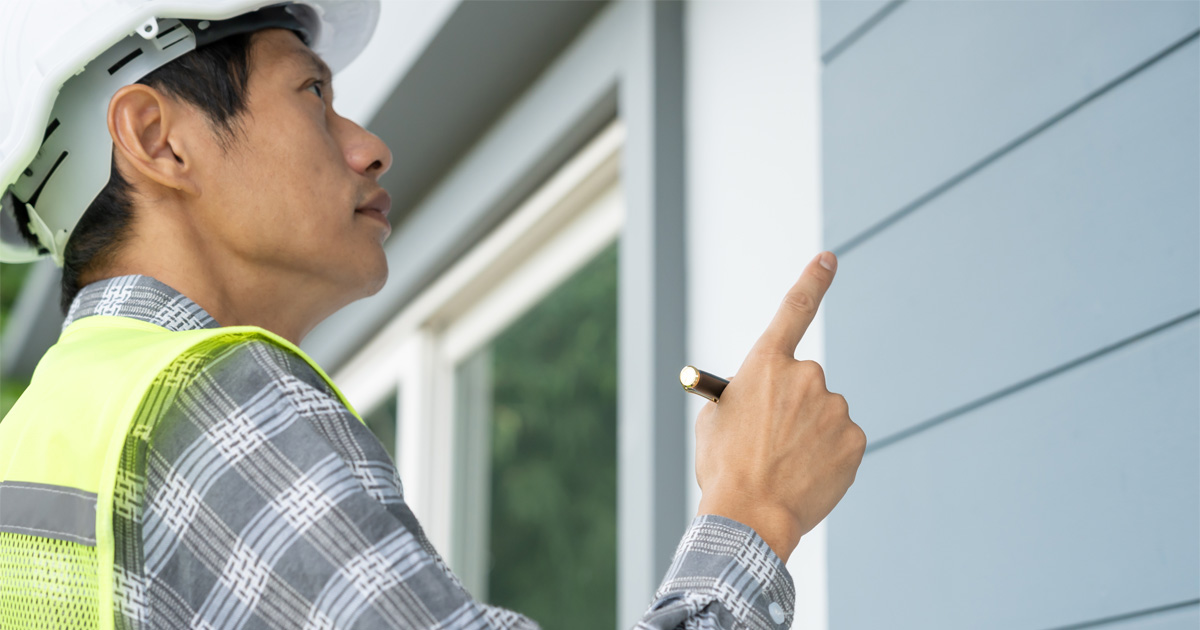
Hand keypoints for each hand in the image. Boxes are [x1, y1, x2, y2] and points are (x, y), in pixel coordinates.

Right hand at [694, 251, 864, 562]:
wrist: (750, 515)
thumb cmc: (724, 467)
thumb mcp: (714, 421)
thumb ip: (738, 396)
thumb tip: (757, 394)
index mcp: (765, 364)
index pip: (794, 309)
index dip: (813, 280)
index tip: (829, 259)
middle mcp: (805, 376)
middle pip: (805, 383)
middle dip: (793, 407)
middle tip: (771, 442)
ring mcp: (834, 407)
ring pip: (825, 415)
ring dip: (810, 434)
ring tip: (784, 466)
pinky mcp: (855, 439)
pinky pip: (842, 442)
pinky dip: (828, 457)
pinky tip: (806, 476)